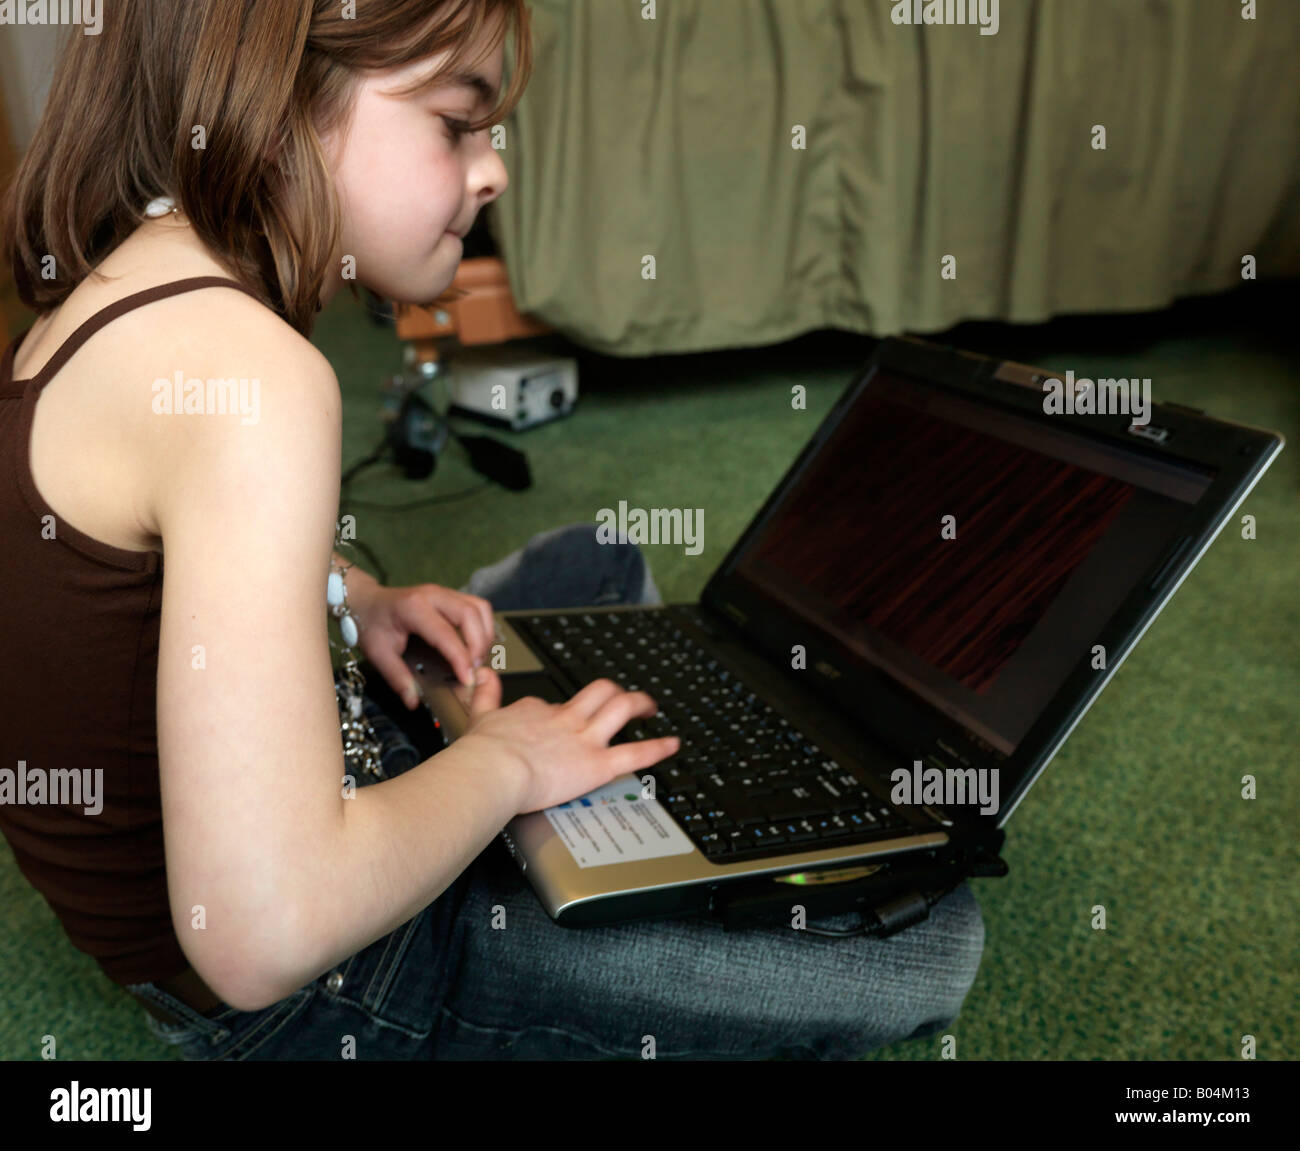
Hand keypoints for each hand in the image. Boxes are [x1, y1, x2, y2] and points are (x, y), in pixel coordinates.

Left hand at [351, 582, 494, 708]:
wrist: (366, 602)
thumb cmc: (371, 624)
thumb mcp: (377, 654)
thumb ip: (397, 678)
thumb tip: (413, 701)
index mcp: (412, 608)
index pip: (445, 634)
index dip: (460, 658)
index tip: (468, 679)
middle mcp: (433, 595)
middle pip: (470, 614)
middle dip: (479, 645)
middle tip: (474, 669)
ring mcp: (444, 593)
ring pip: (479, 608)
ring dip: (484, 634)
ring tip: (476, 658)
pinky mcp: (451, 596)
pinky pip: (478, 607)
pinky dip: (483, 627)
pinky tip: (475, 645)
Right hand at [456, 666, 680, 813]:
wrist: (492, 771)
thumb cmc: (483, 753)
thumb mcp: (480, 714)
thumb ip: (485, 694)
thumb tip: (483, 674)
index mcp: (539, 711)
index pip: (559, 703)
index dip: (565, 711)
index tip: (565, 721)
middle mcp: (567, 719)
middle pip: (601, 692)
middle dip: (617, 692)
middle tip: (628, 699)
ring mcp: (585, 739)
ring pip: (622, 709)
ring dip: (641, 705)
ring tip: (652, 708)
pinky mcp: (598, 764)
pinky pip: (635, 753)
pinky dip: (658, 748)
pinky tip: (673, 744)